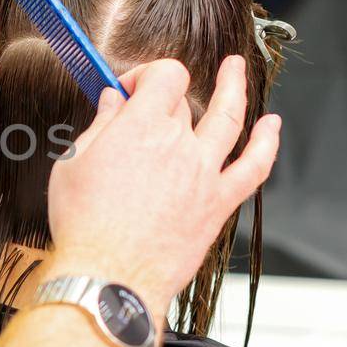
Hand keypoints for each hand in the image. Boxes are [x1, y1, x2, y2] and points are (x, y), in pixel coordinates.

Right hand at [44, 56, 280, 315]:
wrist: (109, 277)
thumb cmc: (84, 226)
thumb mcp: (73, 164)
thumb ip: (100, 127)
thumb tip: (111, 102)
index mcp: (140, 127)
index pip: (163, 76)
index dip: (146, 75)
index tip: (130, 92)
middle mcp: (178, 144)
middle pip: (185, 101)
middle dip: (165, 99)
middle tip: (149, 109)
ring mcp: (203, 173)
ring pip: (228, 119)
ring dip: (235, 89)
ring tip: (236, 70)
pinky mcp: (218, 203)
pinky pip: (253, 168)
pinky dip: (266, 144)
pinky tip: (272, 127)